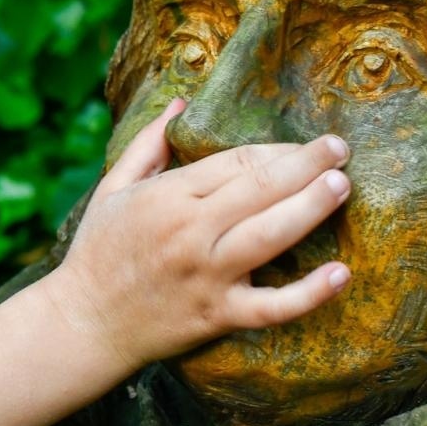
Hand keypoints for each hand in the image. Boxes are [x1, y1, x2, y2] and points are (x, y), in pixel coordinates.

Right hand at [46, 99, 350, 369]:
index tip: (309, 144)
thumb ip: (149, 144)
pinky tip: (341, 273)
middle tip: (341, 150)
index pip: (237, 162)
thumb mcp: (112, 189)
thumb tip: (181, 103)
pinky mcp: (218, 314)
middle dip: (308, 165)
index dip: (279, 150)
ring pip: (272, 235)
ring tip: (342, 186)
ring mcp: (208, 274)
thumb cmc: (97, 251)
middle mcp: (190, 232)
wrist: (84, 322)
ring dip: (313, 207)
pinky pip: (273, 306)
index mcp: (167, 197)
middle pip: (262, 189)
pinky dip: (310, 292)